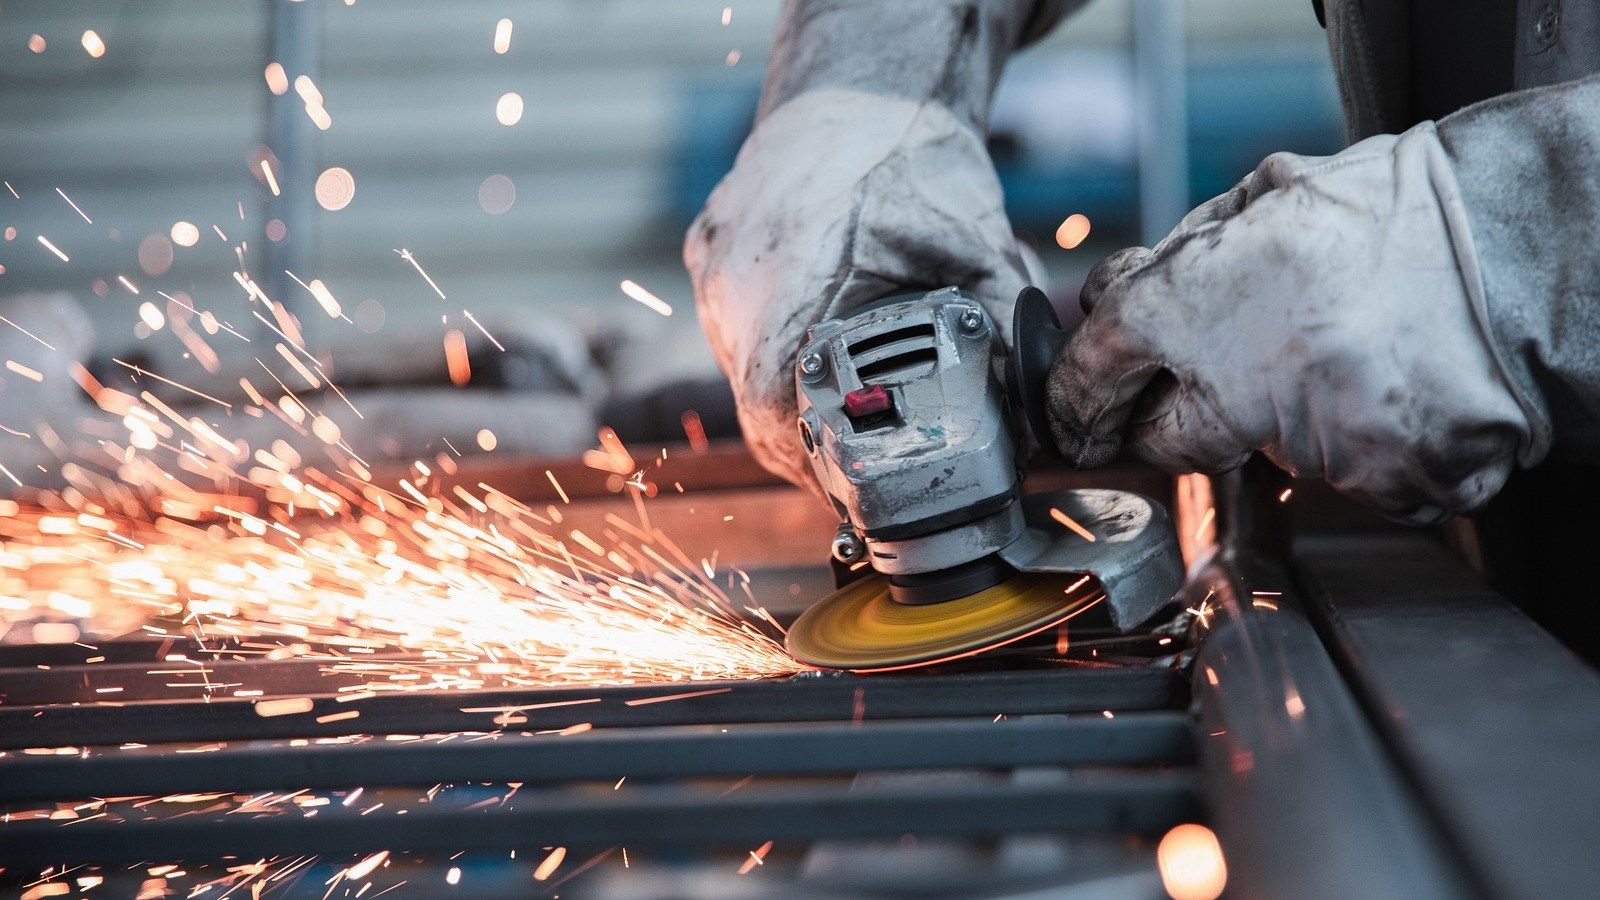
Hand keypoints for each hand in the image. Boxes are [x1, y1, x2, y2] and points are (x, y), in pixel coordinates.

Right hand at [685, 88, 1035, 487]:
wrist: (860, 87)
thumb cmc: (911, 157)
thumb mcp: (974, 246)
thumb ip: (1003, 333)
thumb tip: (1039, 417)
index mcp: (792, 280)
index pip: (775, 410)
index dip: (810, 461)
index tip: (846, 484)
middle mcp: (735, 278)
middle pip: (753, 403)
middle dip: (806, 444)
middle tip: (855, 468)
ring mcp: (714, 265)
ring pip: (739, 370)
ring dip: (786, 403)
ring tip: (836, 418)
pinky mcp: (707, 252)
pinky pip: (731, 329)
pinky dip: (770, 355)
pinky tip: (811, 358)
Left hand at [1046, 123, 1541, 522]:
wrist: (1525, 243)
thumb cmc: (1393, 212)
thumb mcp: (1259, 201)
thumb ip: (1176, 263)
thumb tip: (1114, 303)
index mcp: (1193, 304)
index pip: (1091, 373)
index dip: (1076, 399)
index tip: (1077, 418)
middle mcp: (1241, 384)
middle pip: (1168, 442)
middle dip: (1181, 416)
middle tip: (1233, 373)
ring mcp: (1314, 444)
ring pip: (1267, 455)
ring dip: (1291, 418)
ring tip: (1351, 352)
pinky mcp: (1382, 485)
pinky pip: (1349, 480)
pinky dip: (1364, 445)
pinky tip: (1393, 388)